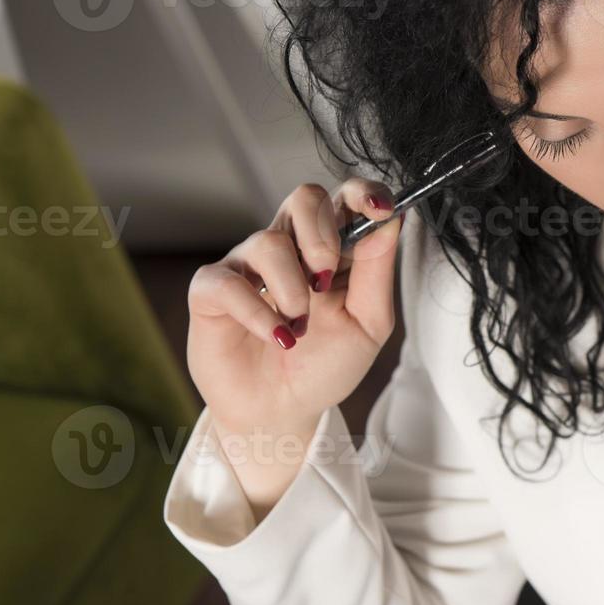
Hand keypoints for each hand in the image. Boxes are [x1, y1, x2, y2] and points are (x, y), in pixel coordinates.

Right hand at [185, 179, 401, 513]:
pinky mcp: (212, 291)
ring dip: (293, 289)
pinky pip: (230, 283)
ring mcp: (248, 265)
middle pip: (303, 197)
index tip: (379, 209)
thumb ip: (377, 271)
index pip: (345, 198)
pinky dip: (259, 312)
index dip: (362, 193)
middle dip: (321, 233)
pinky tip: (275, 336)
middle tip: (327, 278)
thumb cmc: (326, 364)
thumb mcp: (368, 323)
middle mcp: (290, 247)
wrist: (284, 411)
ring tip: (299, 325)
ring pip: (269, 242)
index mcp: (332, 248)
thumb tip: (391, 220)